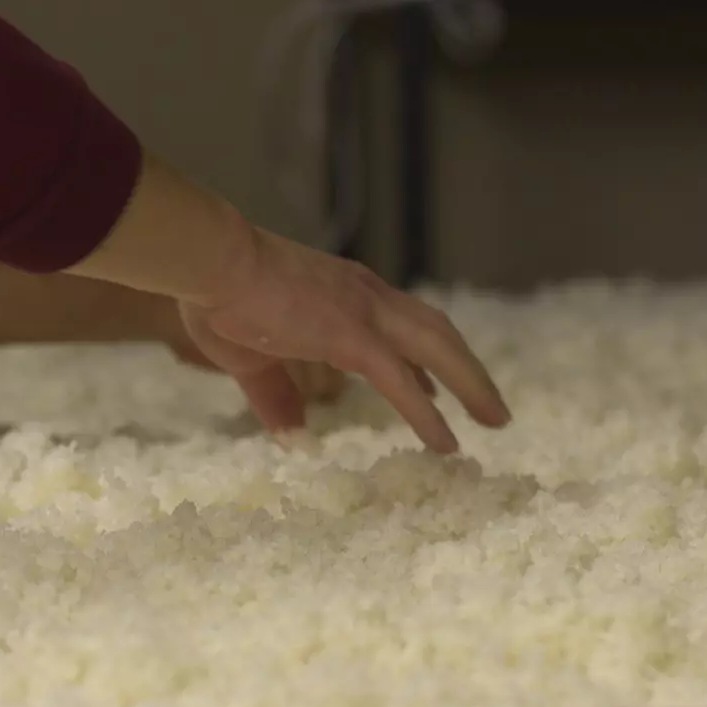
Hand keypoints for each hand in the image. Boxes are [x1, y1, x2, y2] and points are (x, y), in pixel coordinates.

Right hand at [67, 156, 507, 452]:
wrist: (211, 264)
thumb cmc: (220, 299)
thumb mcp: (250, 357)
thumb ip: (275, 398)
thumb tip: (293, 439)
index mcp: (346, 294)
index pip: (404, 325)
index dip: (429, 358)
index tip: (443, 388)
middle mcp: (367, 296)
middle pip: (437, 333)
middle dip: (468, 371)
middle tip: (493, 409)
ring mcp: (364, 313)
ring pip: (437, 350)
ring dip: (471, 386)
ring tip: (496, 422)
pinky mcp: (352, 336)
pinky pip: (401, 381)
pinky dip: (428, 414)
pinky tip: (446, 442)